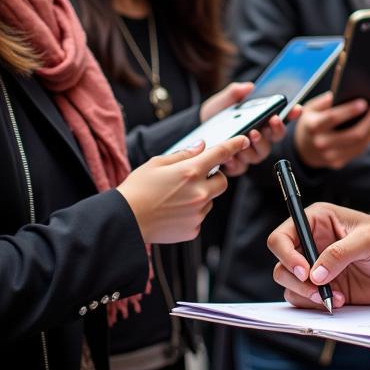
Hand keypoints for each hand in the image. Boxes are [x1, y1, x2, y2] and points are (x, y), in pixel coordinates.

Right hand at [117, 137, 247, 242]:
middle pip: (223, 182)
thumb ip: (183, 154)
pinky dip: (191, 212)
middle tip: (194, 177)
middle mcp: (198, 192)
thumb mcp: (157, 163)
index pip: (220, 154)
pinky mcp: (193, 229)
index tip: (244, 140)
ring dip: (201, 196)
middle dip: (214, 177)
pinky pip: (199, 216)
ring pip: (210, 200)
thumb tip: (201, 147)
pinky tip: (172, 211)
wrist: (125, 221)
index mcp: (190, 171)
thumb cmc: (137, 189)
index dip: (234, 145)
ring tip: (174, 198)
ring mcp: (197, 213)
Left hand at [199, 82, 302, 176]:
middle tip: (270, 120)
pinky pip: (241, 167)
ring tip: (248, 135)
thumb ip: (235, 93)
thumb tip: (249, 86)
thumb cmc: (215, 115)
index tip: (297, 108)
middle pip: (275, 137)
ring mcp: (249, 153)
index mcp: (261, 122)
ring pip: (260, 153)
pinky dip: (236, 161)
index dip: (292, 114)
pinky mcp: (236, 166)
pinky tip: (229, 156)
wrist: (196, 130)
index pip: (282, 119)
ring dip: (256, 144)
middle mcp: (259, 139)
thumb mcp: (222, 102)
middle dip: (275, 129)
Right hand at [268, 202, 369, 309]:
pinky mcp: (322, 287)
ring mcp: (314, 267)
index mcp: (315, 221)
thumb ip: (339, 253)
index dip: (287, 255)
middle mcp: (310, 244)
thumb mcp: (367, 240)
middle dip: (296, 281)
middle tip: (318, 290)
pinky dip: (316, 305)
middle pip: (282, 264)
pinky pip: (304, 300)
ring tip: (333, 297)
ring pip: (289, 285)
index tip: (305, 272)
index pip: (282, 237)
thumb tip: (315, 274)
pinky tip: (339, 300)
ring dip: (307, 296)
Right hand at [293, 91, 369, 168]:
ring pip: (359, 144)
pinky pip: (357, 151)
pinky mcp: (337, 163)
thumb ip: (321, 102)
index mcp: (313, 127)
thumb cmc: (309, 124)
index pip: (333, 118)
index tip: (364, 103)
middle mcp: (321, 143)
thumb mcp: (309, 109)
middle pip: (353, 134)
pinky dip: (368, 139)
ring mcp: (329, 156)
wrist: (302, 150)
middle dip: (369, 120)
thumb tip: (334, 96)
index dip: (349, 110)